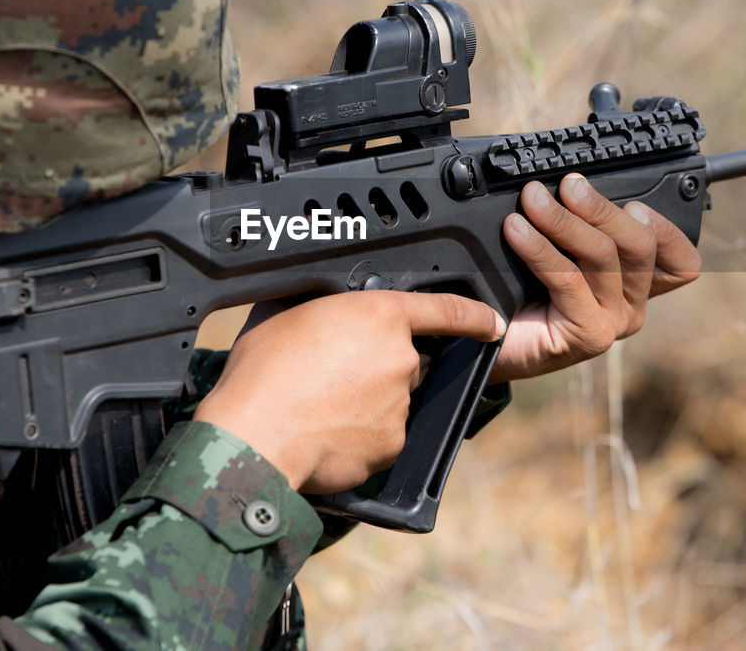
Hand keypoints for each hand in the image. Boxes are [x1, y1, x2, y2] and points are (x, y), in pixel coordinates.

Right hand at [193, 290, 505, 492]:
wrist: (254, 437)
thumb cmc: (262, 373)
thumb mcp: (283, 314)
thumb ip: (318, 302)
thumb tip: (316, 301)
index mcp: (380, 315)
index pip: (446, 309)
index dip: (474, 315)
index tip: (491, 322)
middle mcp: (401, 358)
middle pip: (403, 359)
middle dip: (374, 366)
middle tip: (328, 372)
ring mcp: (400, 404)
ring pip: (390, 399)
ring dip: (365, 401)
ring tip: (318, 403)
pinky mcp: (392, 444)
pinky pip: (380, 435)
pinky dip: (359, 435)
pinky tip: (325, 429)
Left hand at [492, 174, 700, 382]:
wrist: (485, 343)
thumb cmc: (520, 294)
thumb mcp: (558, 250)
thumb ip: (578, 225)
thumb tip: (573, 183)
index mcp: (635, 283)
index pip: (681, 259)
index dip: (666, 227)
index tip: (631, 199)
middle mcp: (632, 305)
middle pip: (640, 245)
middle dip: (602, 208)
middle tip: (568, 185)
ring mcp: (614, 322)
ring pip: (603, 256)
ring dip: (564, 220)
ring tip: (532, 198)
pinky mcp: (589, 335)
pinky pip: (568, 279)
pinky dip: (539, 248)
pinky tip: (516, 230)